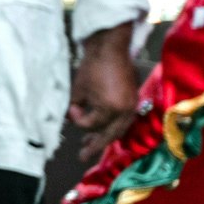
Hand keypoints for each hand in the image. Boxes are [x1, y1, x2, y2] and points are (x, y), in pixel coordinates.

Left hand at [68, 23, 142, 147]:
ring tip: (90, 144)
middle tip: (82, 156)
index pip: (92, 125)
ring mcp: (132, 105)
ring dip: (104, 137)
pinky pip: (124, 120)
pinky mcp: (133, 99)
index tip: (71, 109)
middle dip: (95, 145)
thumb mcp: (78, 89)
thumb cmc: (92, 66)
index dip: (78, 120)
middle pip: (110, 135)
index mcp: (111, 108)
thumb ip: (74, 108)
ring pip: (119, 129)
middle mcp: (125, 110)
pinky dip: (113, 126)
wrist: (111, 47)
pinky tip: (103, 128)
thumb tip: (69, 120)